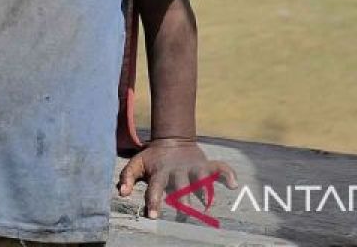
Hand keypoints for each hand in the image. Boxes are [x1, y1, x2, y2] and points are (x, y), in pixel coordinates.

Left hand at [117, 138, 236, 219]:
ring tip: (208, 207)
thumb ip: (127, 177)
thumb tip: (122, 193)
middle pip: (180, 187)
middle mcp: (177, 170)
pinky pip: (219, 167)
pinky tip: (233, 184)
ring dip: (205, 192)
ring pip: (201, 180)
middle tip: (183, 218)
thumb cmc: (153, 158)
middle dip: (182, 202)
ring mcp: (193, 167)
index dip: (153, 201)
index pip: (155, 188)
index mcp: (160, 171)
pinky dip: (227, 173)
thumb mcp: (137, 163)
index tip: (152, 216)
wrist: (172, 139)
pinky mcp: (205, 164)